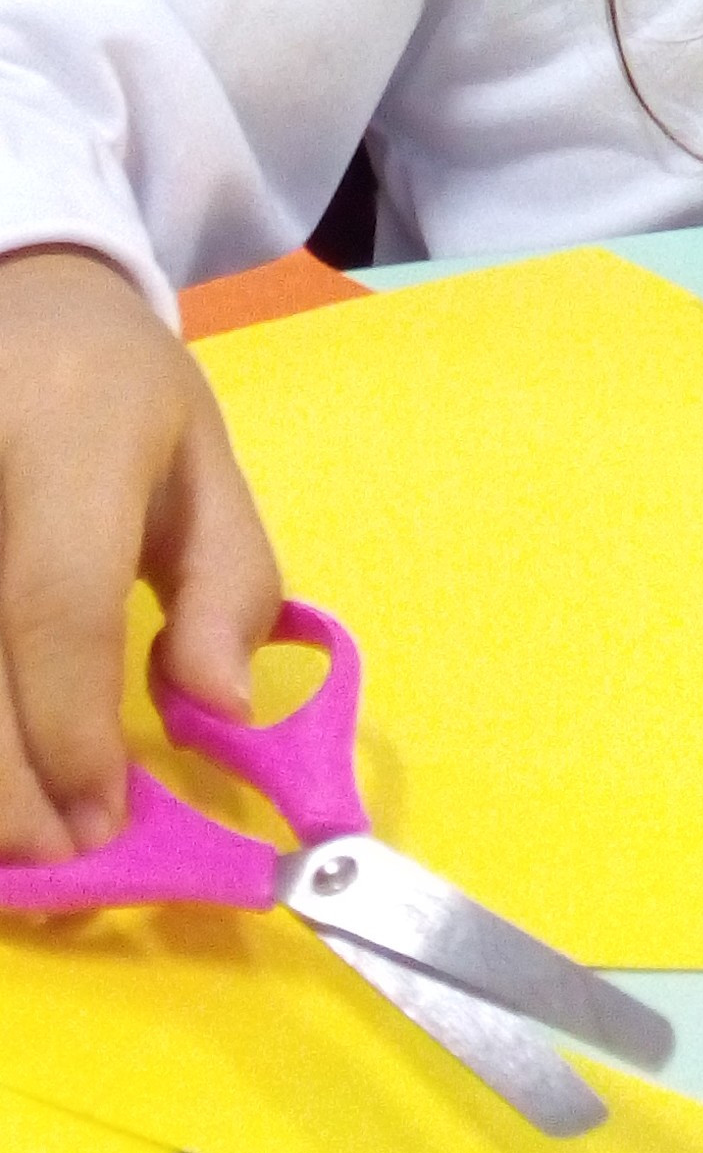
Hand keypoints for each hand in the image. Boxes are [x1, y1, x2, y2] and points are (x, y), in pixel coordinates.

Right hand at [0, 249, 279, 858]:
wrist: (9, 290)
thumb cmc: (109, 389)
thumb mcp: (200, 458)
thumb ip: (229, 580)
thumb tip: (219, 706)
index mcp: (66, 427)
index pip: (55, 599)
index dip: (72, 727)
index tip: (106, 817)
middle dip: (5, 786)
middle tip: (59, 862)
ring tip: (14, 843)